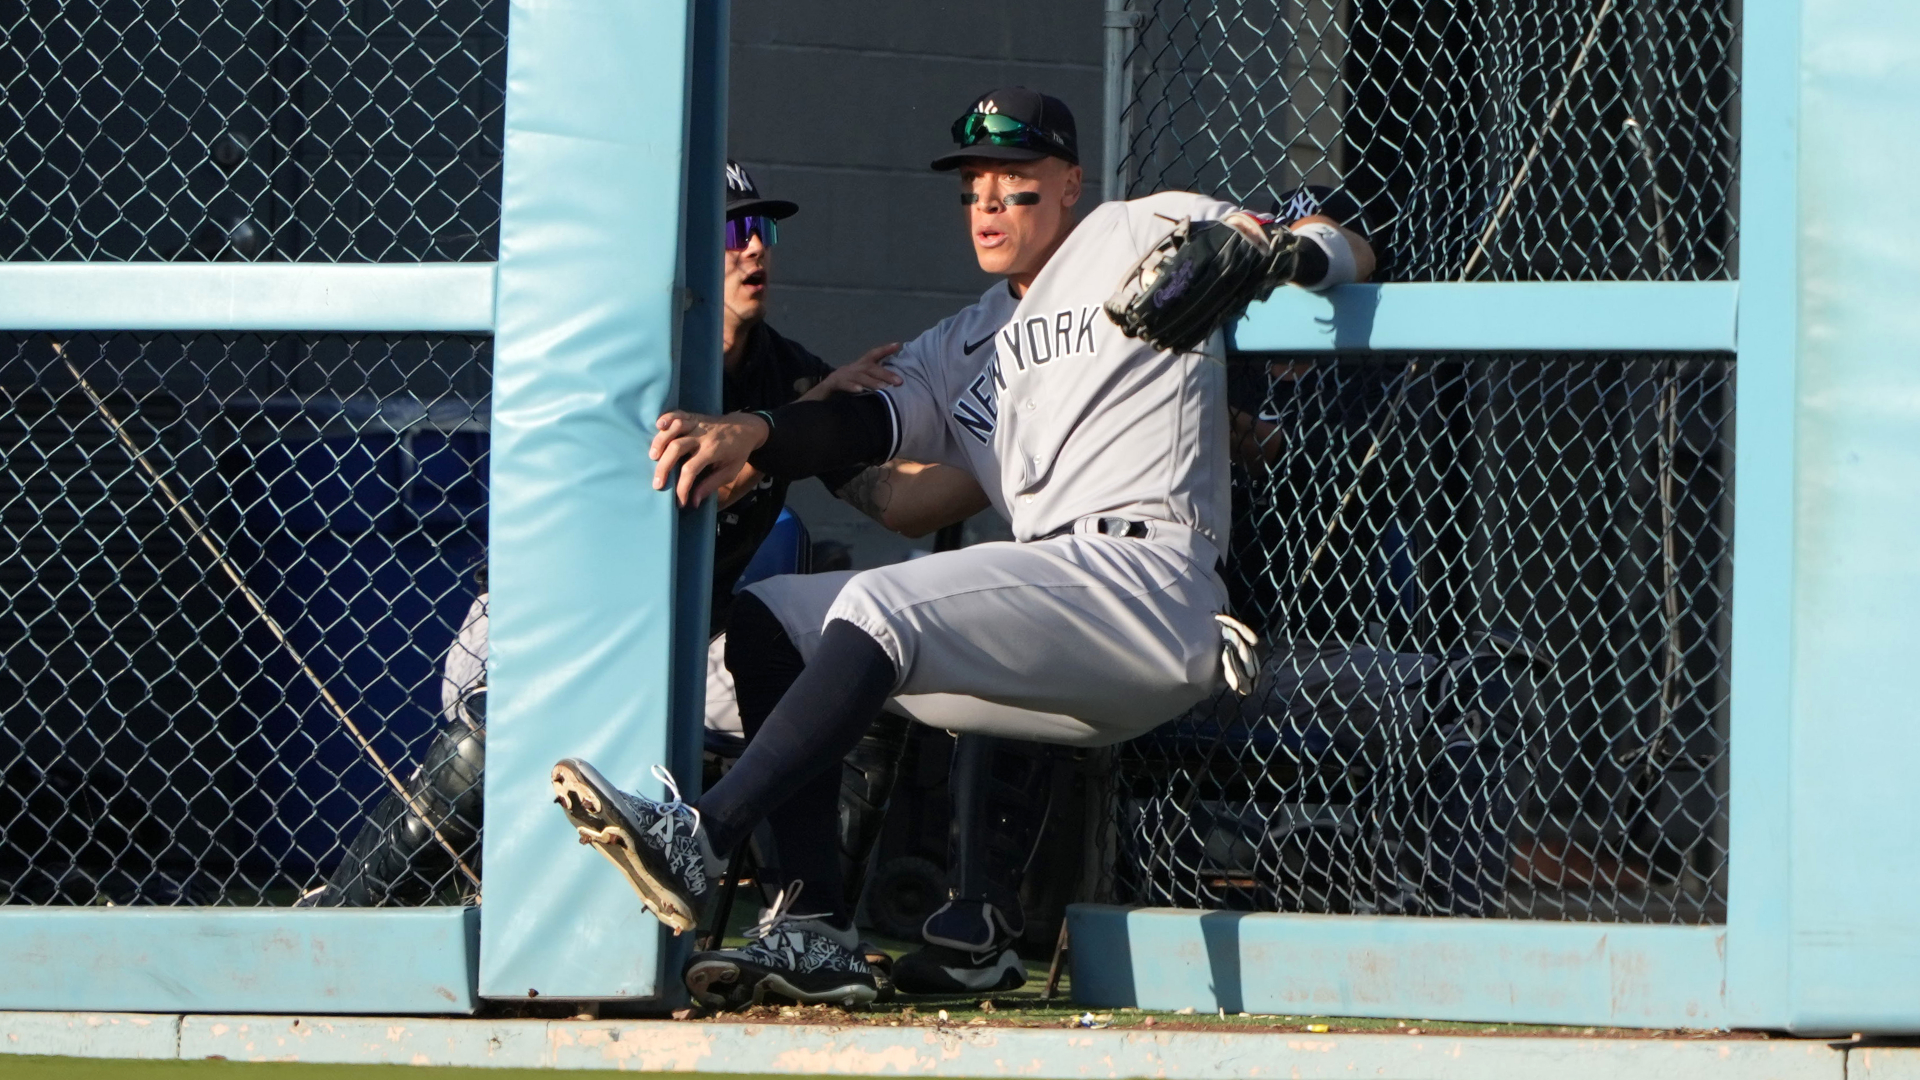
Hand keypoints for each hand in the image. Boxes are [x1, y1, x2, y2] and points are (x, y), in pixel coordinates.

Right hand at [649, 411, 770, 507]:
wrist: (746, 427)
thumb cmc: (738, 452)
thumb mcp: (730, 472)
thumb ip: (711, 484)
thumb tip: (694, 501)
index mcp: (713, 451)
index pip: (691, 469)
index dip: (682, 487)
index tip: (680, 501)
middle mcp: (703, 436)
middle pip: (677, 448)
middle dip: (664, 467)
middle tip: (657, 484)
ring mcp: (698, 423)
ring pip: (675, 428)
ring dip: (660, 441)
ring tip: (653, 457)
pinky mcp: (694, 416)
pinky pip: (678, 413)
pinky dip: (667, 417)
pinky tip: (659, 425)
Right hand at [800, 342, 902, 400]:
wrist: (818, 396)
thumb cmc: (842, 390)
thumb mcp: (858, 383)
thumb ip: (871, 381)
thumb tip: (891, 384)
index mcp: (858, 366)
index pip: (873, 355)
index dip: (885, 350)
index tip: (898, 345)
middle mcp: (851, 368)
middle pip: (869, 367)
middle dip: (885, 373)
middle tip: (899, 381)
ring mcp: (841, 375)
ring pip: (859, 376)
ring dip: (872, 382)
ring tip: (884, 388)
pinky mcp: (832, 384)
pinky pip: (842, 384)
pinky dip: (851, 386)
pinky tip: (859, 391)